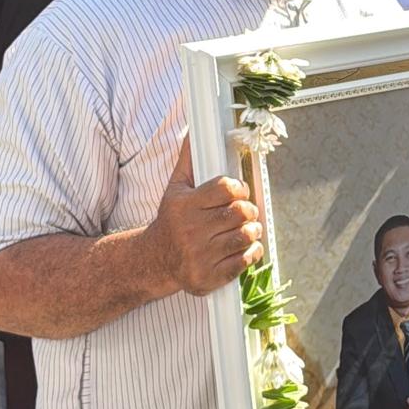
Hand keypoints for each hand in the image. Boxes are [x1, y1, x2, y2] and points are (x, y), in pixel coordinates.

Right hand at [144, 139, 263, 296]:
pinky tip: (247, 246)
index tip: (239, 192)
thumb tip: (194, 131)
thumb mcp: (174, 189)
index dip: (239, 188)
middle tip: (246, 212)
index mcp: (184, 206)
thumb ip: (188, 161)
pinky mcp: (208, 277)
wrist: (154, 260)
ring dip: (253, 230)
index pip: (225, 189)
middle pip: (238, 213)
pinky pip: (243, 261)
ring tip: (248, 228)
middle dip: (249, 210)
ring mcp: (200, 256)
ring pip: (244, 236)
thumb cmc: (171, 221)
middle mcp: (190, 231)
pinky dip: (252, 252)